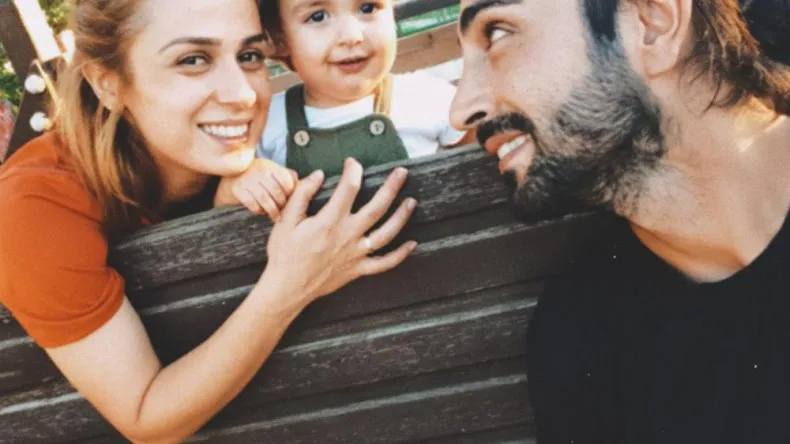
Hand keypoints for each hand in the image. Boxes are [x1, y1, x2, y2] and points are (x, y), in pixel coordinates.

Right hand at [215, 159, 298, 220]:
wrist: (234, 176)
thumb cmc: (260, 176)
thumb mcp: (274, 172)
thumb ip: (289, 177)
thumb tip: (306, 185)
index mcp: (271, 166)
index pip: (286, 181)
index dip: (291, 193)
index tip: (292, 200)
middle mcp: (259, 171)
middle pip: (276, 191)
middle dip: (282, 204)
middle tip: (284, 211)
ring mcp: (247, 180)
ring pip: (264, 198)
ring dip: (272, 210)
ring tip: (276, 216)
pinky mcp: (238, 189)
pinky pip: (251, 203)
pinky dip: (258, 210)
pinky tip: (261, 211)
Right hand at [264, 159, 416, 305]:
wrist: (286, 288)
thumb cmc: (284, 254)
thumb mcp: (286, 220)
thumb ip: (302, 194)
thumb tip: (318, 174)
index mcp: (329, 221)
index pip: (349, 188)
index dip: (354, 171)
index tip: (353, 163)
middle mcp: (347, 235)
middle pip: (377, 207)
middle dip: (391, 187)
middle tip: (402, 173)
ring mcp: (355, 254)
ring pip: (386, 233)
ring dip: (401, 216)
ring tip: (411, 201)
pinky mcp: (358, 269)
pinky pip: (384, 263)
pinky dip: (400, 255)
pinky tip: (412, 244)